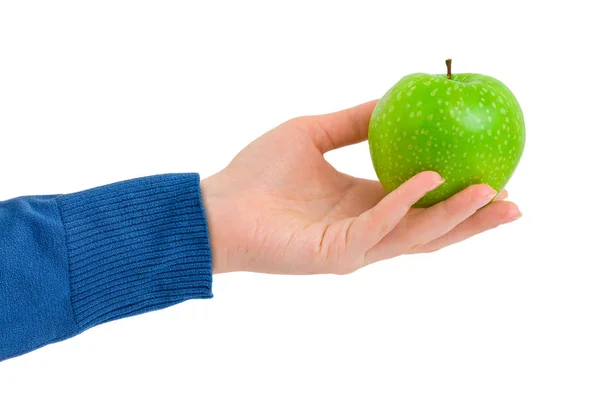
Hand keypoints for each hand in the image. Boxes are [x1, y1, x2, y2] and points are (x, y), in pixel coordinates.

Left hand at [200, 100, 520, 274]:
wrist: (218, 206)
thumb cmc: (258, 171)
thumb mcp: (313, 132)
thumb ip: (352, 121)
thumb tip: (390, 97)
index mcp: (363, 203)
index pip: (420, 202)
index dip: (456, 194)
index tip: (492, 175)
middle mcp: (366, 228)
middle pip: (430, 228)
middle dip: (473, 219)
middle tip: (513, 202)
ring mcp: (354, 246)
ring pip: (415, 235)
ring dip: (456, 217)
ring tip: (492, 197)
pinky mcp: (336, 253)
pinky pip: (378, 228)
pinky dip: (405, 204)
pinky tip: (429, 179)